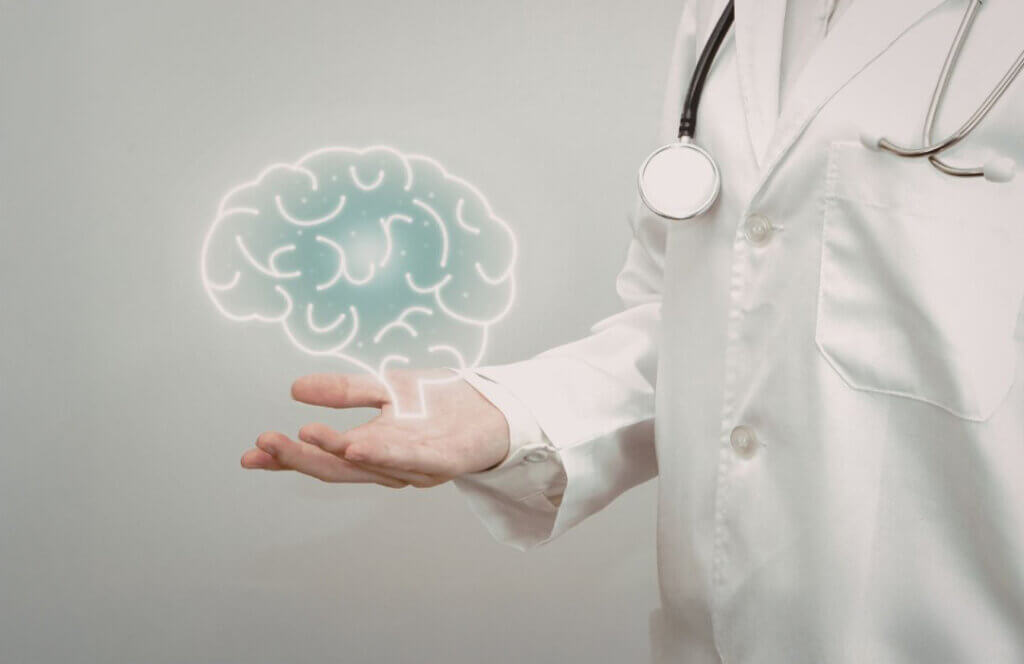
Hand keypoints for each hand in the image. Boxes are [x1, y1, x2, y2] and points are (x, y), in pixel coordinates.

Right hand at [240, 370, 510, 487]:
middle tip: (264, 443)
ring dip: (337, 453)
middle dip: (300, 457)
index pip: (322, 458)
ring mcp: (418, 466)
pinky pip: (413, 460)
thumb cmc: (443, 403)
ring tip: (303, 437)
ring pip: (371, 465)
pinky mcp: (448, 459)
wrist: (501, 407)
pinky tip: (358, 447)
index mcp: (373, 451)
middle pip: (338, 468)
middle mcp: (391, 466)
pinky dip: (385, 456)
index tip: (249, 454)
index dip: (286, 458)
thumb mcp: (385, 388)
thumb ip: (343, 391)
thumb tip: (294, 389)